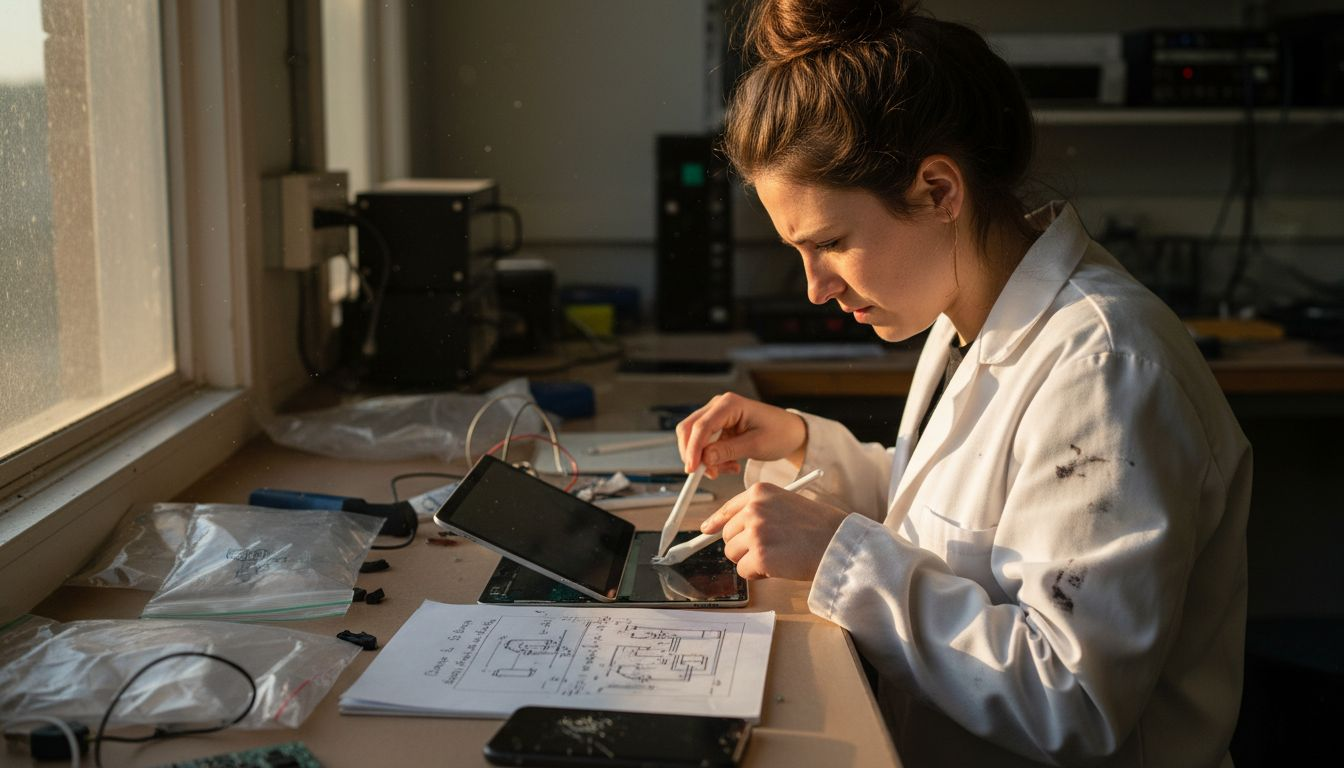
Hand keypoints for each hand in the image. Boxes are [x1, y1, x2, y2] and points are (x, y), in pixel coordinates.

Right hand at [675, 392, 806, 478]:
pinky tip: (729, 464)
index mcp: (730, 404)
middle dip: (694, 454)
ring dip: (705, 459)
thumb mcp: (756, 445)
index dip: (693, 449)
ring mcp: (716, 416)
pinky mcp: (717, 428)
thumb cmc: (779, 432)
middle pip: (690, 429)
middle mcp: (718, 406)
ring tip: (729, 468)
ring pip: (694, 439)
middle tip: (709, 473)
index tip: (693, 469)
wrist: (790, 432)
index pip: (702, 426)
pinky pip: (704, 445)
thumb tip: (704, 458)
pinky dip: (711, 459)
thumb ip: (729, 451)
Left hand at [699, 482, 848, 580]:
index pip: (727, 508)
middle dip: (743, 546)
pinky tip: (778, 567)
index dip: (716, 522)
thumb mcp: (787, 504)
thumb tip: (730, 528)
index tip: (707, 530)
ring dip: (750, 561)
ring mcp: (755, 532)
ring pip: (733, 554)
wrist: (840, 543)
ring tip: (777, 556)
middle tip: (768, 550)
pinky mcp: (759, 556)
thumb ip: (760, 511)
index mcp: (760, 492)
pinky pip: (743, 571)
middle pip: (728, 535)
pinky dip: (757, 574)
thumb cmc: (820, 527)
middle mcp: (754, 509)